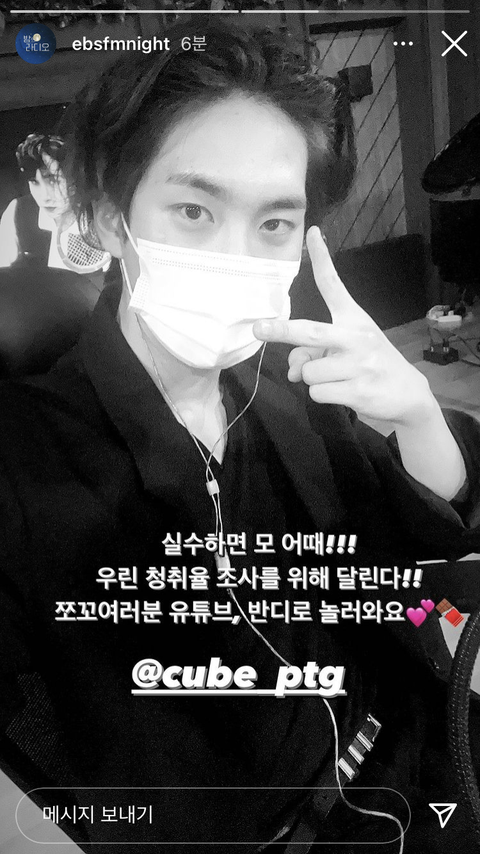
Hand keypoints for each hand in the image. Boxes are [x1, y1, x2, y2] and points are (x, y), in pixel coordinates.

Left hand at [253, 226, 433, 427]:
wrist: (408, 394)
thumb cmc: (370, 365)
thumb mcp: (347, 352)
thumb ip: (314, 353)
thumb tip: (293, 371)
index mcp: (354, 319)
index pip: (334, 284)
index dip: (322, 258)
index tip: (312, 232)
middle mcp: (356, 338)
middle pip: (309, 332)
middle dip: (280, 330)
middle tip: (258, 329)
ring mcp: (358, 365)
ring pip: (309, 372)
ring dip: (314, 380)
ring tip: (337, 379)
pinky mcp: (358, 391)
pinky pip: (317, 393)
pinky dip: (323, 396)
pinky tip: (343, 392)